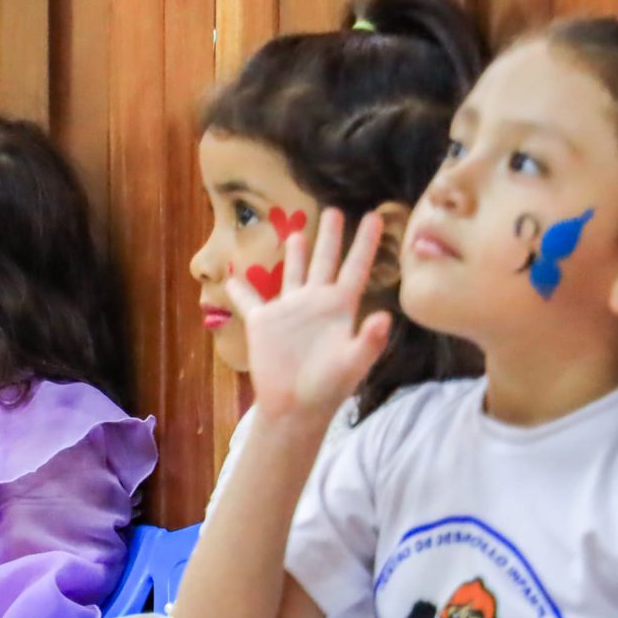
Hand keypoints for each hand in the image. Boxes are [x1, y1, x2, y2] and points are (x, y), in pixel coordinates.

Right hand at [222, 207, 393, 422]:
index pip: (356, 267)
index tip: (377, 216)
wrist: (294, 408)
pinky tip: (233, 276)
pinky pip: (249, 301)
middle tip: (337, 209)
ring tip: (298, 231)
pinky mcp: (263, 323)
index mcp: (340, 307)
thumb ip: (369, 341)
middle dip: (331, 236)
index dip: (366, 243)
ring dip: (295, 253)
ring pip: (293, 273)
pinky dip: (240, 289)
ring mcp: (290, 311)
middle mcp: (316, 302)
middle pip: (325, 261)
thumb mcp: (353, 364)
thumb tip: (385, 318)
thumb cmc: (328, 387)